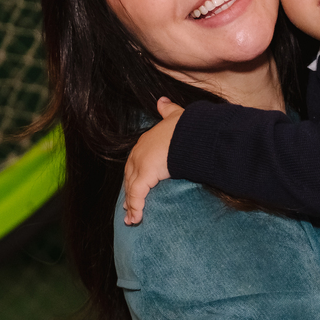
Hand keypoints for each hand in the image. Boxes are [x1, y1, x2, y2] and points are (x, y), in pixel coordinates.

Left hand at [123, 98, 183, 225]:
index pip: (135, 163)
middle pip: (130, 179)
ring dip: (131, 205)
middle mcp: (138, 154)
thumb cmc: (187, 126)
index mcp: (144, 143)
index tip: (134, 186)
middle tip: (128, 209)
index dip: (134, 176)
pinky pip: (138, 196)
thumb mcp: (176, 115)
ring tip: (132, 219)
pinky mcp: (144, 176)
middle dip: (129, 194)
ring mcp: (139, 166)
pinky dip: (136, 208)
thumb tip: (161, 100)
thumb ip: (167, 109)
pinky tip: (136, 219)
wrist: (191, 132)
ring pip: (131, 190)